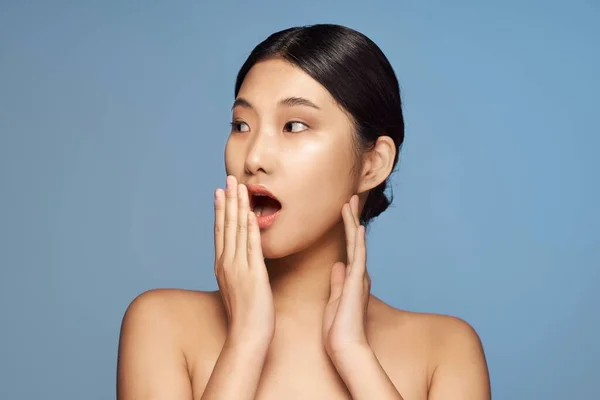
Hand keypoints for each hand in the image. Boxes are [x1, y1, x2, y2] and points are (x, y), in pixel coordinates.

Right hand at [214, 175, 274, 347]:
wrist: (247, 334)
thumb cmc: (245, 316)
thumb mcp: (237, 288)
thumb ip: (236, 272)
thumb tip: (238, 262)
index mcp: (222, 266)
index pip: (220, 232)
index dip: (220, 210)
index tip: (220, 192)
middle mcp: (227, 263)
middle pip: (226, 225)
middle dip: (228, 200)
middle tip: (229, 179)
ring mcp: (239, 267)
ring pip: (237, 231)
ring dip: (238, 207)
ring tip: (238, 186)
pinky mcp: (254, 273)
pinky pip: (251, 246)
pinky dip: (250, 227)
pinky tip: (250, 212)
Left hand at [322, 195, 371, 359]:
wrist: (344, 347)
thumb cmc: (338, 328)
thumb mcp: (333, 299)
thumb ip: (337, 281)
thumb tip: (337, 265)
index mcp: (350, 277)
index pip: (349, 246)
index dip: (347, 227)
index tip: (343, 209)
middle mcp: (357, 274)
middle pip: (355, 240)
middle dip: (352, 218)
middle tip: (350, 197)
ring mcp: (358, 278)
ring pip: (357, 243)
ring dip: (353, 222)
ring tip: (350, 202)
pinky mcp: (357, 284)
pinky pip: (359, 258)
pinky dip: (359, 242)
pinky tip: (359, 227)